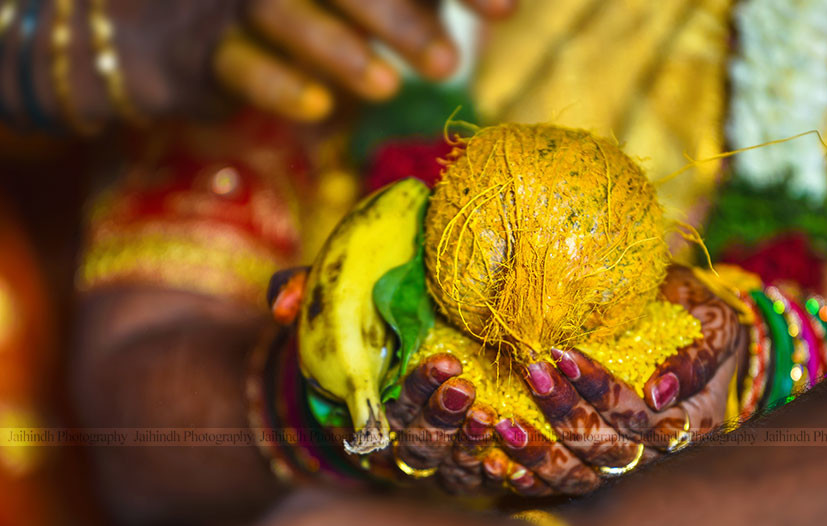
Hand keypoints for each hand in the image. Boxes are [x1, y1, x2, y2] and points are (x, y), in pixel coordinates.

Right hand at [216, 0, 516, 120]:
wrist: (219, 45)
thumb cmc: (336, 14)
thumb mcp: (393, 0)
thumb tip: (510, 6)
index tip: (507, 11)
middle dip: (397, 19)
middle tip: (448, 63)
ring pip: (281, 10)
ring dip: (338, 49)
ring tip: (388, 88)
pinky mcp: (210, 50)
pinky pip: (236, 62)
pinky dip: (277, 84)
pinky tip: (319, 108)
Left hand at [482, 265, 742, 494]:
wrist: (691, 335)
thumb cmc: (699, 318)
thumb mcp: (714, 325)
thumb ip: (696, 356)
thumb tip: (658, 393)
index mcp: (692, 421)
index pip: (639, 415)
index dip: (600, 389)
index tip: (563, 354)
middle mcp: (656, 453)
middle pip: (605, 447)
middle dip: (563, 412)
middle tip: (531, 372)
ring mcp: (623, 465)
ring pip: (578, 475)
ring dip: (538, 452)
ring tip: (501, 422)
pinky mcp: (593, 468)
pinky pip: (558, 486)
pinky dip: (528, 479)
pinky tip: (496, 464)